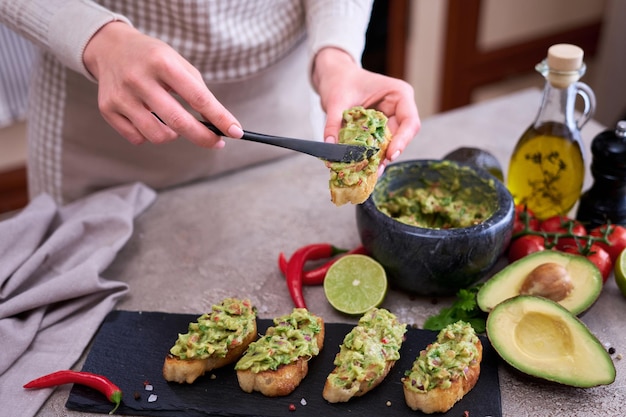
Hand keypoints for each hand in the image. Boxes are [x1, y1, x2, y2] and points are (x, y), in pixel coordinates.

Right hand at [83, 22, 242, 146]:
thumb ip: (198, 91)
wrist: (111, 48)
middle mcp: (138, 78)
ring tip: (173, 122)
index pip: (198, 97)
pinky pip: (138, 138)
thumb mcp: (178, 62)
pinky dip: (150, 134)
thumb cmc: (154, 59)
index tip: (235, 132)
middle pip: (178, 121)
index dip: (220, 118)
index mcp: (162, 62)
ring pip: (157, 136)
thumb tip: (218, 124)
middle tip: (216, 142)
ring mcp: (121, 95)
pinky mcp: (108, 109)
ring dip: (173, 135)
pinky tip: (149, 119)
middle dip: (203, 137)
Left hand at [312, 48, 420, 170]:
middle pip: (401, 136)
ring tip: (367, 172)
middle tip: (374, 170)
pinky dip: (370, 155)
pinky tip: (362, 166)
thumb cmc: (340, 80)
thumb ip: (334, 123)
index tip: (390, 155)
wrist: (334, 76)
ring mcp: (390, 119)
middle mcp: (399, 108)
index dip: (402, 140)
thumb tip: (330, 147)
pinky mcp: (379, 128)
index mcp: (398, 94)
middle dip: (388, 154)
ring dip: (379, 158)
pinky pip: (378, 144)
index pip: (409, 122)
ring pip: (390, 144)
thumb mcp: (336, 100)